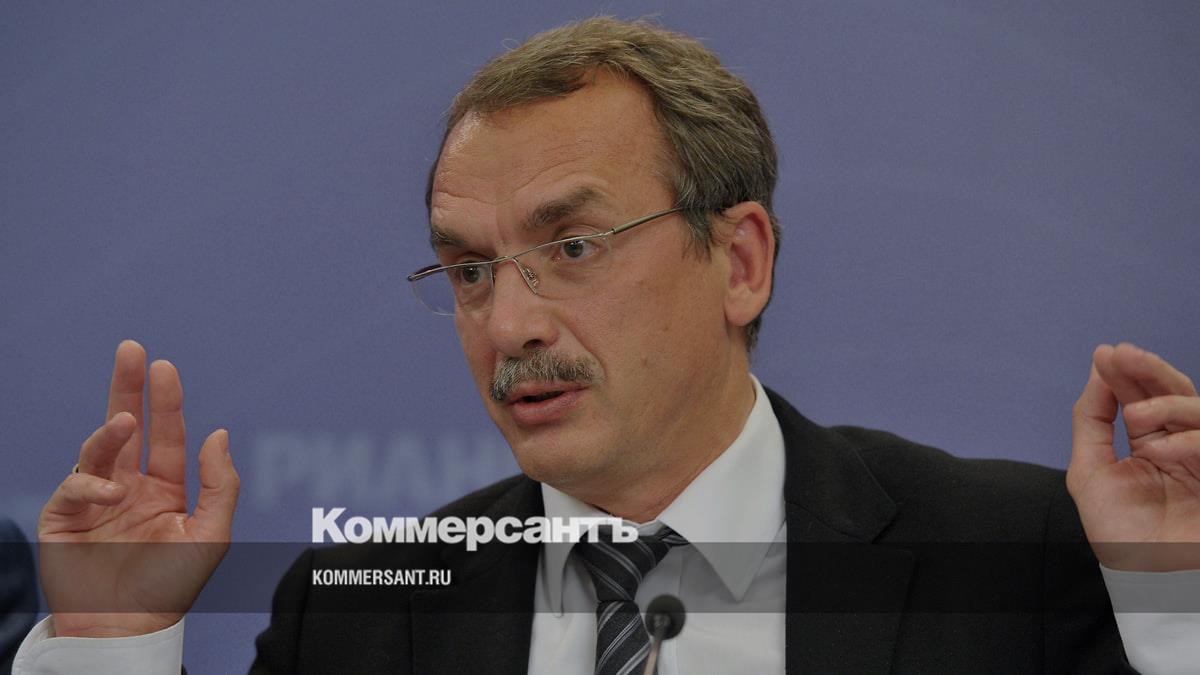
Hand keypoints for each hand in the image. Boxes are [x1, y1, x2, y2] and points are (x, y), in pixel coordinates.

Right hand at [38, 340, 239, 636]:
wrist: (127, 629)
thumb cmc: (172, 587)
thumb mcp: (211, 534)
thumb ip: (221, 484)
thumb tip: (219, 432)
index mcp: (165, 490)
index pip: (167, 436)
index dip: (166, 401)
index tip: (164, 366)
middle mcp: (129, 488)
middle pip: (127, 427)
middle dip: (127, 387)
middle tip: (130, 349)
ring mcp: (96, 501)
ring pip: (99, 448)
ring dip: (111, 429)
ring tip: (126, 419)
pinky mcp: (65, 517)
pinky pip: (75, 485)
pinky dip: (91, 481)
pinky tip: (110, 492)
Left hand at [1067, 342, 1199, 570]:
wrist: (1148, 580)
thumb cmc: (1121, 534)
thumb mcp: (1089, 471)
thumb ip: (1091, 420)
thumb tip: (1097, 371)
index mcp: (1150, 443)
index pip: (1141, 396)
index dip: (1126, 372)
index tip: (1106, 353)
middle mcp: (1180, 445)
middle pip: (1173, 392)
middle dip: (1147, 370)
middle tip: (1123, 354)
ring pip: (1197, 410)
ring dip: (1164, 405)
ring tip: (1134, 416)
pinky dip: (1186, 441)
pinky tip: (1158, 449)